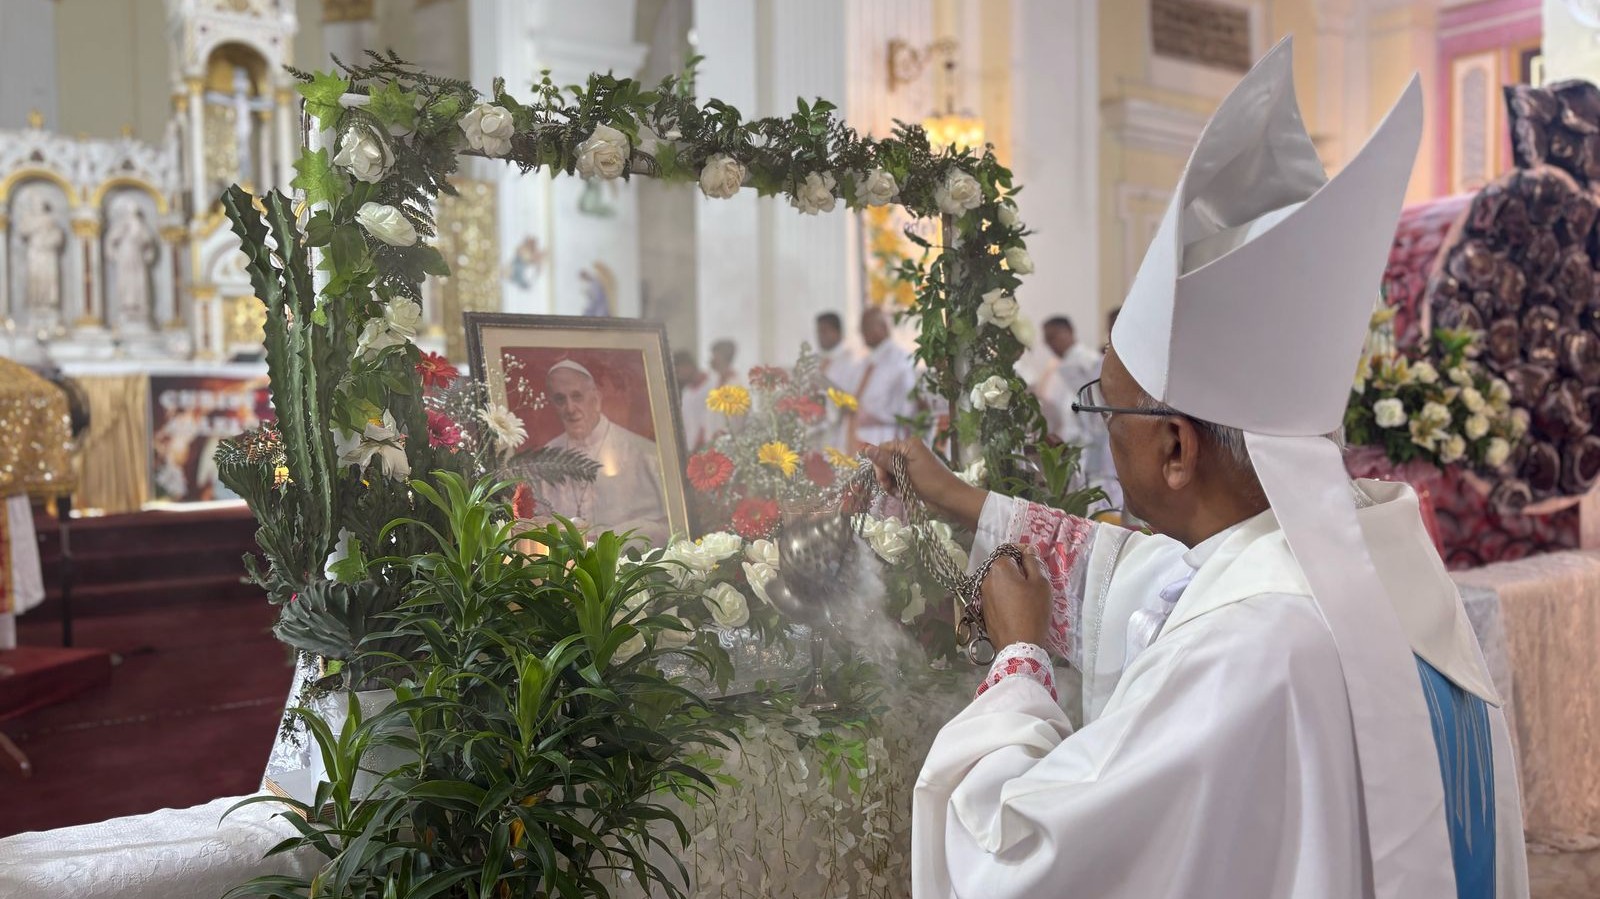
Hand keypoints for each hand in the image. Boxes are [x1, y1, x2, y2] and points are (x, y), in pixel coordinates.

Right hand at [862, 439, 987, 530]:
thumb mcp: (905, 471)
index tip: (882, 479)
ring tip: (898, 493)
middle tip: (889, 488)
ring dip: (890, 484)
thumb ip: (885, 460)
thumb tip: (866, 448)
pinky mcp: (913, 476)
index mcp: (909, 445)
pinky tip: (902, 494)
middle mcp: (909, 452)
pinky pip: (897, 479)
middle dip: (884, 475)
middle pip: (885, 461)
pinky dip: (897, 488)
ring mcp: (911, 464)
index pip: (883, 449)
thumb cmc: (930, 482)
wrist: (950, 499)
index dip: (879, 463)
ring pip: (889, 472)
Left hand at [980, 547, 1050, 650]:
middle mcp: (986, 579)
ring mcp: (983, 596)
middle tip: (1034, 581)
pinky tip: (1017, 607)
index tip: (1034, 562)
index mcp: (999, 568)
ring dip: (1011, 584)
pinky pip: (996, 596)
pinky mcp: (984, 611)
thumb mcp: (1040, 583)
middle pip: (1003, 567)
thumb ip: (1033, 562)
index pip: (1009, 551)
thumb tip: (1028, 550)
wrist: (1019, 645)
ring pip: (999, 582)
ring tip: (1027, 596)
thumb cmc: (1033, 611)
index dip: (1023, 553)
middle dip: (1017, 569)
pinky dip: (1005, 596)